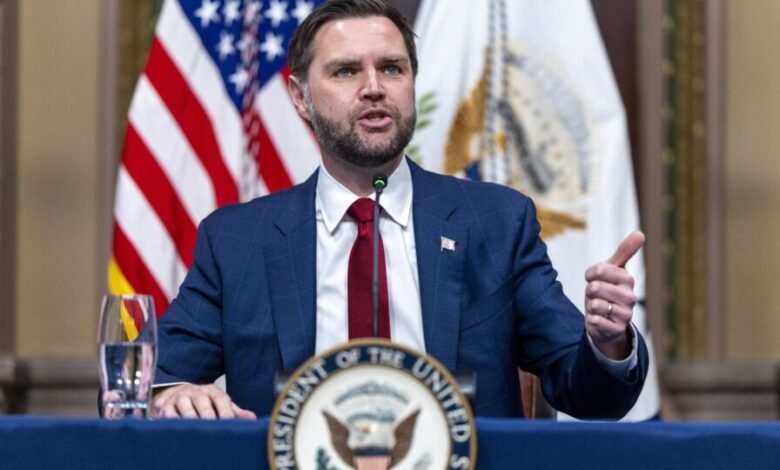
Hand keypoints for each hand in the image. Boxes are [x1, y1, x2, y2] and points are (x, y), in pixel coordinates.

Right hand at [152, 383, 256, 419]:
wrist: (176, 393)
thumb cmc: (204, 402)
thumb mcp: (220, 403)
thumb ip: (234, 411)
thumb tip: (252, 418)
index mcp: (212, 391)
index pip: (220, 398)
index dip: (225, 410)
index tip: (229, 421)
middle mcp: (196, 392)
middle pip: (202, 402)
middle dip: (208, 414)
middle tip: (213, 426)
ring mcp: (180, 399)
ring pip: (185, 408)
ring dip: (191, 418)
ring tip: (196, 429)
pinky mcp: (165, 407)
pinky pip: (168, 415)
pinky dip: (173, 422)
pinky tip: (179, 430)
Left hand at [583, 231, 644, 359]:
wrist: (607, 321)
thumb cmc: (608, 290)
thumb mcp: (613, 270)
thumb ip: (624, 251)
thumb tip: (641, 233)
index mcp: (627, 279)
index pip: (599, 270)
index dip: (590, 274)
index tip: (595, 278)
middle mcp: (630, 297)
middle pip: (594, 287)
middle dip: (590, 292)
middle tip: (597, 295)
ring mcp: (625, 314)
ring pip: (595, 304)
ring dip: (591, 305)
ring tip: (599, 306)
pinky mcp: (617, 329)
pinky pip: (595, 320)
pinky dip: (592, 319)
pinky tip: (599, 319)